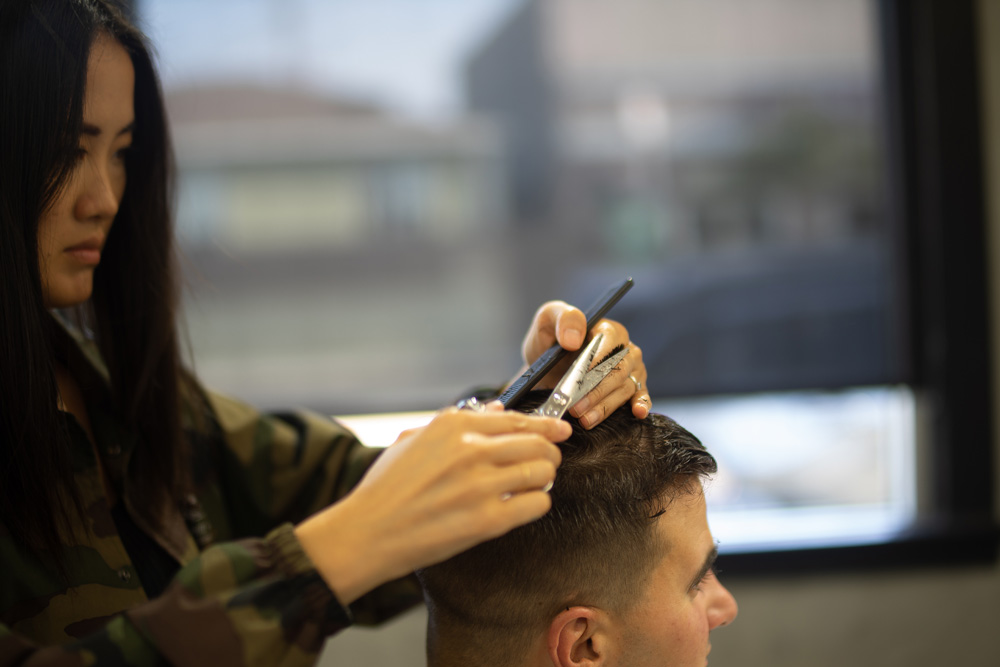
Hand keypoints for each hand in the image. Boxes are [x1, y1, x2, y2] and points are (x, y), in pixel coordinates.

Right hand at [295, 406, 568, 604]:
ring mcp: (481, 486)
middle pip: (538, 443)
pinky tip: (523, 505)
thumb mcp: (414, 439)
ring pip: (543, 471)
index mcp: (453, 425)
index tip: (560, 429)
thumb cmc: (387, 488)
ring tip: (532, 484)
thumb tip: (497, 408)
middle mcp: (471, 450)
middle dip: (549, 452)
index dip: (546, 425)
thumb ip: (458, 421)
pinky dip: (536, 504)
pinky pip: (536, 504)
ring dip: (544, 478)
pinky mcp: (487, 521)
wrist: (367, 533)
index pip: (517, 419)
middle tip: (548, 460)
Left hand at [520, 300, 648, 428]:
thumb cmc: (550, 340)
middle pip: (619, 369)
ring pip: (625, 387)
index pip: (611, 340)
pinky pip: (641, 395)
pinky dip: (641, 404)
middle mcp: (625, 348)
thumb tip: (573, 340)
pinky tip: (637, 413)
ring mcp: (631, 369)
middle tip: (576, 406)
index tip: (581, 376)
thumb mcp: (548, 319)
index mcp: (608, 329)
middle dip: (597, 390)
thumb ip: (563, 319)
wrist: (547, 366)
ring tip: (585, 419)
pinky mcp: (632, 387)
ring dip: (605, 406)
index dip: (598, 359)